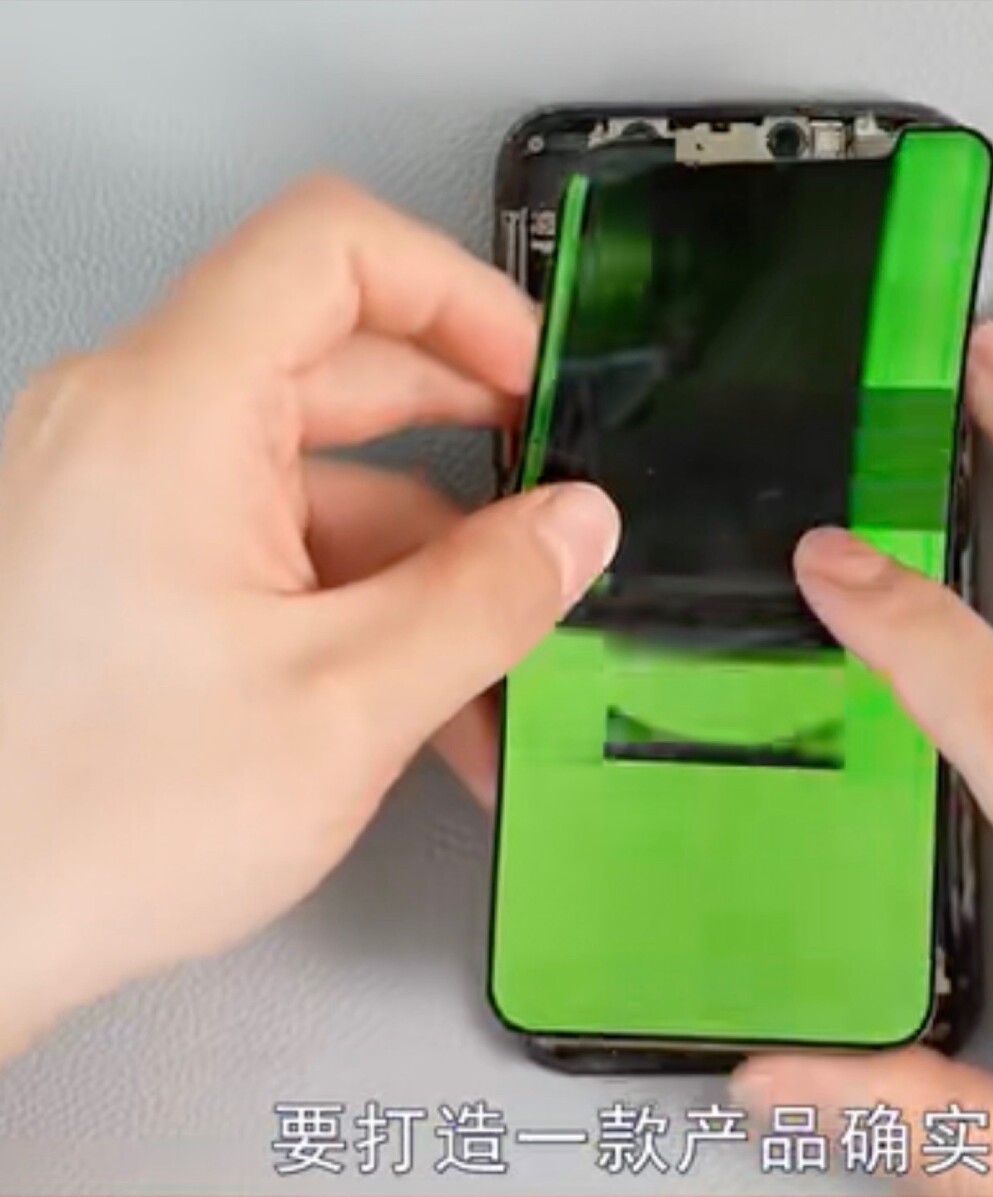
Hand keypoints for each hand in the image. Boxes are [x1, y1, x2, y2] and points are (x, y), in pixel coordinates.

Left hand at [0, 176, 618, 1059]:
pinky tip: (424, 708)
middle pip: (343, 374)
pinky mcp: (125, 560)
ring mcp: (124, 496)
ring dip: (425, 578)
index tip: (535, 376)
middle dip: (473, 464)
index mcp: (170, 414)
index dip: (459, 291)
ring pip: (323, 485)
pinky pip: (273, 544)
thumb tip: (576, 527)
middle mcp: (131, 427)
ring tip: (494, 694)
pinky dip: (357, 607)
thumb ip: (488, 597)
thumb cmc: (86, 823)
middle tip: (555, 527)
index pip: (331, 248)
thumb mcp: (346, 703)